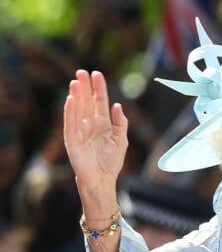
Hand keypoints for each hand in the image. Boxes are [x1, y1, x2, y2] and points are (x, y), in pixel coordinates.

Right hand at [63, 70, 127, 189]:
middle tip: (82, 72)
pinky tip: (70, 100)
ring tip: (76, 82)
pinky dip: (70, 112)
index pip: (100, 102)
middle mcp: (90, 125)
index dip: (99, 89)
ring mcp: (80, 131)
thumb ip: (120, 123)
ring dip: (76, 96)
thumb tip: (117, 106)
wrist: (102, 179)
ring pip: (77, 109)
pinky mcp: (72, 140)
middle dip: (85, 87)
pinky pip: (70, 123)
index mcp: (103, 124)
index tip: (97, 74)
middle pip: (87, 102)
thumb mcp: (121, 141)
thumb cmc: (111, 162)